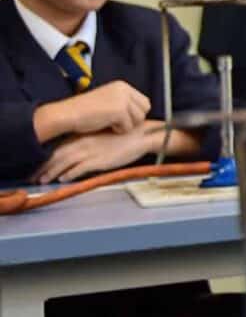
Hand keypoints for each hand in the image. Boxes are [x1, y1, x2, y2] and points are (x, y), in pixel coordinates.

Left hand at [33, 123, 156, 182]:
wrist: (141, 136)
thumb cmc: (124, 136)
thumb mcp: (102, 136)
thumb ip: (87, 143)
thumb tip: (76, 155)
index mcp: (83, 136)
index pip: (58, 147)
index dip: (45, 158)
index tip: (38, 167)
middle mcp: (83, 142)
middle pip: (57, 156)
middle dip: (43, 167)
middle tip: (33, 177)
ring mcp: (90, 151)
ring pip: (64, 163)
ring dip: (52, 172)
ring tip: (43, 180)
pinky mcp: (98, 160)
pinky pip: (79, 169)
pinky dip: (69, 174)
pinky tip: (63, 179)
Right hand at [60, 80, 149, 134]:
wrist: (67, 114)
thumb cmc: (84, 111)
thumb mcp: (107, 100)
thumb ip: (124, 102)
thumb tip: (142, 112)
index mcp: (122, 85)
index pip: (144, 102)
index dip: (135, 113)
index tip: (123, 118)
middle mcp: (124, 90)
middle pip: (144, 110)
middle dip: (133, 119)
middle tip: (116, 122)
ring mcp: (123, 100)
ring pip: (138, 120)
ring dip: (125, 126)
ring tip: (109, 123)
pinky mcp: (119, 111)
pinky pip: (128, 127)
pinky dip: (117, 130)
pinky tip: (105, 126)